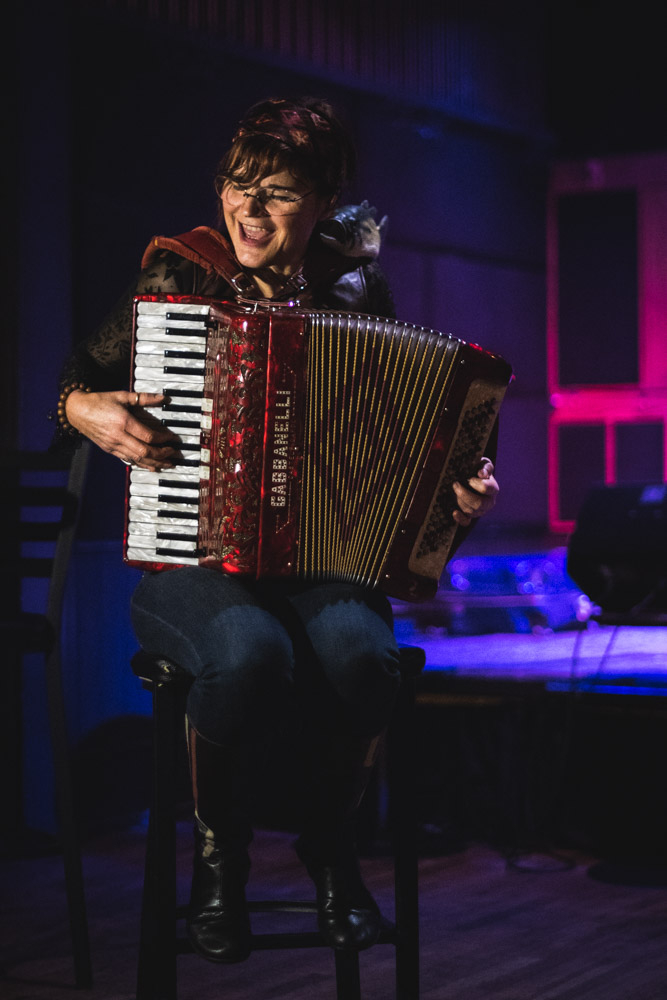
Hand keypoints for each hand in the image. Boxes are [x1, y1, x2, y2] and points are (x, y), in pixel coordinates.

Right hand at [65, 389, 179, 469]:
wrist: (77, 410)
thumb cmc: (99, 401)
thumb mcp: (122, 396)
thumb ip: (144, 398)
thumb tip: (163, 398)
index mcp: (123, 422)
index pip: (148, 436)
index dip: (163, 439)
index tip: (172, 438)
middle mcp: (118, 436)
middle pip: (145, 451)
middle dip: (162, 455)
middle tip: (175, 454)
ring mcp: (113, 445)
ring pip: (137, 459)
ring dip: (155, 463)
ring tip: (168, 464)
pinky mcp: (109, 450)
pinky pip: (128, 460)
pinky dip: (142, 464)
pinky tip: (152, 466)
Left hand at [452, 457, 498, 526]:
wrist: (471, 478)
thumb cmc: (477, 470)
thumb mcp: (483, 464)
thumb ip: (485, 467)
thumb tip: (481, 473)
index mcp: (493, 489)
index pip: (487, 489)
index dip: (476, 484)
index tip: (469, 478)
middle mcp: (488, 502)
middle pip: (479, 503)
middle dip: (465, 494)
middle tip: (455, 484)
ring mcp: (480, 511)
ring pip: (470, 511)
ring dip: (460, 501)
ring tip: (454, 491)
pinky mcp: (470, 517)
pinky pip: (466, 522)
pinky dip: (460, 518)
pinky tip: (454, 512)